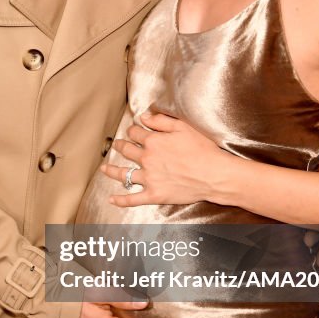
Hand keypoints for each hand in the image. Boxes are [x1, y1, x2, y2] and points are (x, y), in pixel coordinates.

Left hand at [102, 111, 227, 206]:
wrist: (214, 174)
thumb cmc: (202, 149)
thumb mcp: (183, 127)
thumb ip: (161, 121)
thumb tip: (143, 117)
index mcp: (153, 142)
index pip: (136, 133)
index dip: (133, 130)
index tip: (133, 130)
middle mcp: (147, 159)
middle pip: (127, 151)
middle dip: (120, 146)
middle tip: (117, 145)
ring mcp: (149, 178)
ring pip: (124, 174)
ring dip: (112, 171)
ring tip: (104, 169)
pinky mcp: (154, 195)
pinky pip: (133, 199)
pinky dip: (121, 200)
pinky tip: (112, 199)